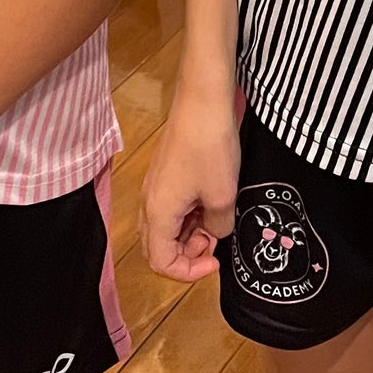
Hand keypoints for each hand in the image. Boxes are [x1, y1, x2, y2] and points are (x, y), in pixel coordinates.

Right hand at [143, 79, 240, 280]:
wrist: (202, 101)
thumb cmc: (210, 147)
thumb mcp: (223, 195)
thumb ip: (219, 227)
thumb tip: (215, 232)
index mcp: (158, 212)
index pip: (161, 262)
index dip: (188, 271)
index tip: (215, 261)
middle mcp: (149, 202)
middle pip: (158, 247)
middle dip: (187, 254)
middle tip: (214, 241)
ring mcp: (155, 186)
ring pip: (165, 227)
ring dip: (189, 233)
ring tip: (217, 218)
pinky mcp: (164, 173)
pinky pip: (171, 208)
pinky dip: (189, 215)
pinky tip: (211, 200)